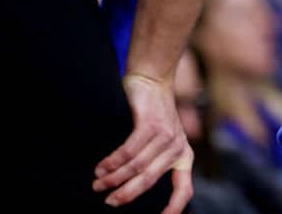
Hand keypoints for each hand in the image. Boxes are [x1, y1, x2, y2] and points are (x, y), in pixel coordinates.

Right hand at [93, 72, 192, 211]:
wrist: (153, 79)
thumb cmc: (152, 115)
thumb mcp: (162, 141)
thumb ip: (154, 162)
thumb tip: (132, 189)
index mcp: (183, 157)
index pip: (184, 190)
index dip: (174, 209)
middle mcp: (178, 148)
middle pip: (149, 181)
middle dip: (126, 195)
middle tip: (108, 202)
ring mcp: (166, 135)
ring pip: (136, 166)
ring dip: (113, 178)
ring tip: (97, 183)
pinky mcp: (151, 124)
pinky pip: (129, 151)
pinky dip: (112, 162)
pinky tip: (101, 167)